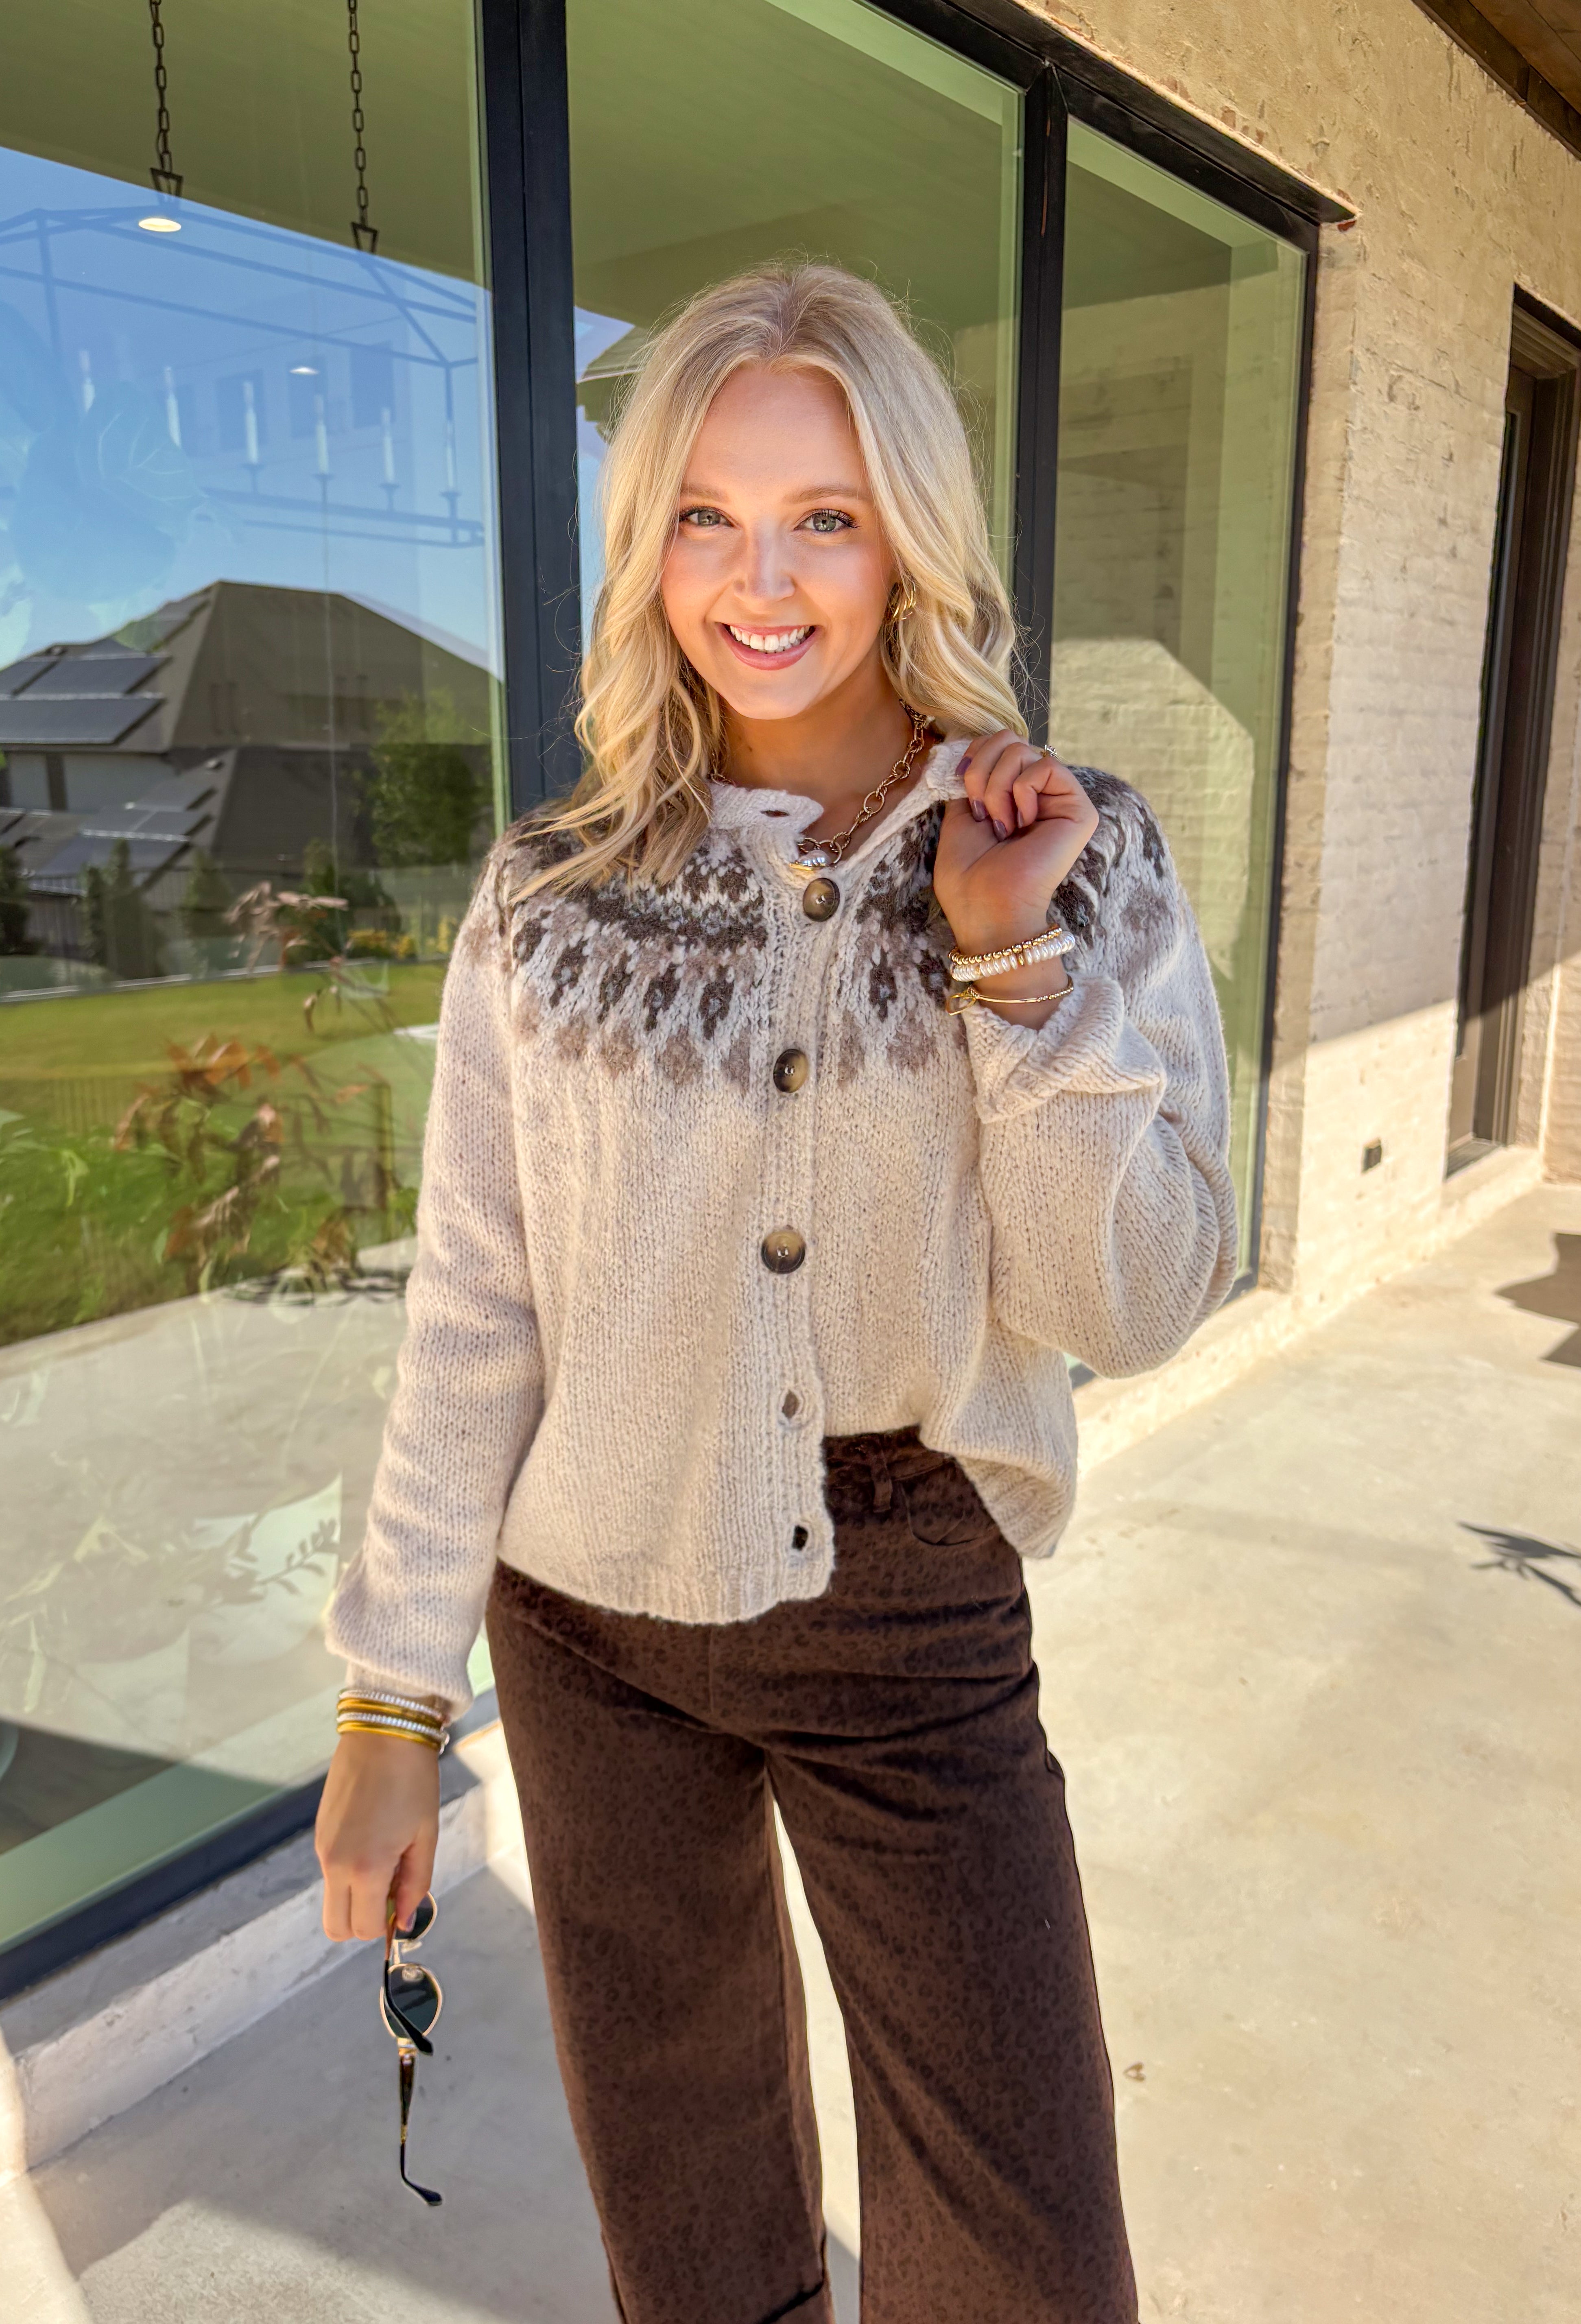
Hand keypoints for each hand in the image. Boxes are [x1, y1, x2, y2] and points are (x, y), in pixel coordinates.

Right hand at [316, 1731, 440, 1941]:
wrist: (384, 1732)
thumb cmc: (412, 1780)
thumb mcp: (425, 1836)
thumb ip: (415, 1884)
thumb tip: (403, 1919)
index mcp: (366, 1868)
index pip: (365, 1929)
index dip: (387, 1924)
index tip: (404, 1900)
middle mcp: (335, 1864)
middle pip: (336, 1927)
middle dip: (363, 1920)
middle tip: (391, 1888)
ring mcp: (322, 1848)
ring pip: (331, 1900)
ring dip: (355, 1896)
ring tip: (385, 1859)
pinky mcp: (319, 1833)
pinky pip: (330, 1871)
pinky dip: (348, 1872)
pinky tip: (372, 1839)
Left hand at [933, 732, 1098, 956]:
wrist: (985, 908)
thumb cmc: (968, 875)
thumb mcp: (959, 815)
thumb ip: (971, 777)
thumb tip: (974, 744)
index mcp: (1012, 796)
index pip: (997, 743)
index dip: (973, 755)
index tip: (962, 791)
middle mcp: (1039, 795)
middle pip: (1010, 738)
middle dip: (981, 768)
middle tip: (982, 811)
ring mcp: (1061, 801)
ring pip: (1024, 748)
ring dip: (997, 786)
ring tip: (1002, 825)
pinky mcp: (1079, 810)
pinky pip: (1046, 766)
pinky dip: (1022, 791)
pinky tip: (1023, 824)